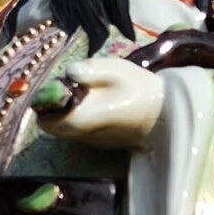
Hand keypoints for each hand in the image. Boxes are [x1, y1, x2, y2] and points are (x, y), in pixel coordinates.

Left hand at [33, 54, 165, 148]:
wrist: (169, 115)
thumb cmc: (141, 90)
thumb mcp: (116, 70)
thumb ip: (88, 70)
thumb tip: (67, 74)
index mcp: (85, 118)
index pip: (47, 122)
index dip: (44, 106)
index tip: (55, 89)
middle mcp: (85, 136)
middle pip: (53, 128)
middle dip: (53, 110)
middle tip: (69, 90)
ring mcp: (94, 143)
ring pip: (66, 132)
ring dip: (67, 114)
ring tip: (85, 95)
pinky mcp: (103, 144)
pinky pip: (80, 133)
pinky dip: (79, 120)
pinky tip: (97, 106)